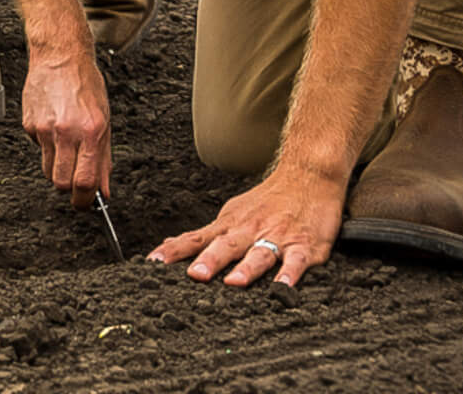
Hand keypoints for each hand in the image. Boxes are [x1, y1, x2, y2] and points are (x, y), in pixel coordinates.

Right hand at [20, 40, 112, 207]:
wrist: (60, 58)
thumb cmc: (86, 86)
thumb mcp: (104, 122)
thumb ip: (104, 159)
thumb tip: (103, 190)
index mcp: (91, 132)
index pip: (85, 181)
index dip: (85, 200)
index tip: (86, 204)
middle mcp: (67, 132)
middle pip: (61, 182)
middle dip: (69, 189)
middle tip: (76, 184)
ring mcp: (45, 129)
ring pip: (48, 170)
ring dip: (58, 169)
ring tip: (66, 150)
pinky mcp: (29, 124)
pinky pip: (38, 149)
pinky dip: (47, 146)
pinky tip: (54, 128)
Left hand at [148, 168, 345, 287]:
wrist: (308, 175)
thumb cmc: (268, 200)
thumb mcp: (232, 213)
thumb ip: (205, 235)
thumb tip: (171, 246)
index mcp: (230, 226)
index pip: (195, 239)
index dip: (174, 251)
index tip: (154, 263)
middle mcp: (249, 232)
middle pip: (226, 246)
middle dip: (209, 261)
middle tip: (194, 275)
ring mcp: (277, 237)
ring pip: (259, 254)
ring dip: (246, 268)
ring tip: (234, 282)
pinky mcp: (305, 246)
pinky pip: (296, 261)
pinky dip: (290, 274)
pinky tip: (283, 286)